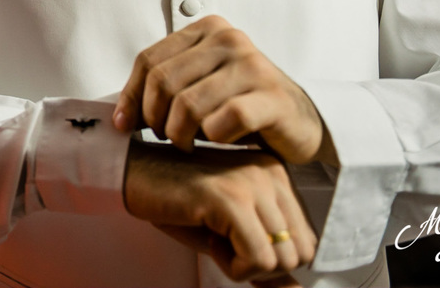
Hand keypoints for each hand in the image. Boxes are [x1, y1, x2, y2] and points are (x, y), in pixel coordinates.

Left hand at [114, 15, 330, 163]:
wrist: (300, 120)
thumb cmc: (240, 103)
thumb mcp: (199, 84)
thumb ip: (163, 86)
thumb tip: (118, 116)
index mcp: (207, 29)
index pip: (148, 60)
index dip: (131, 97)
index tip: (125, 125)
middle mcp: (229, 39)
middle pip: (164, 83)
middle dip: (155, 119)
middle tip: (165, 138)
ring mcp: (253, 65)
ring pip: (189, 105)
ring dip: (180, 134)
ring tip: (187, 144)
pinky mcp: (273, 96)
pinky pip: (224, 121)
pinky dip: (213, 139)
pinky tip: (217, 143)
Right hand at [124, 139, 316, 283]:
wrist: (132, 173)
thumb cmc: (176, 201)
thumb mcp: (228, 231)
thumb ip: (265, 257)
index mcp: (275, 173)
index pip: (307, 240)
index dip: (269, 256)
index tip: (234, 241)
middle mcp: (271, 173)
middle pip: (301, 252)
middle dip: (262, 265)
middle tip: (223, 245)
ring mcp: (253, 183)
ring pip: (282, 259)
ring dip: (245, 266)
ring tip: (214, 239)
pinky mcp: (232, 199)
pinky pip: (257, 259)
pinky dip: (232, 266)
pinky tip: (207, 239)